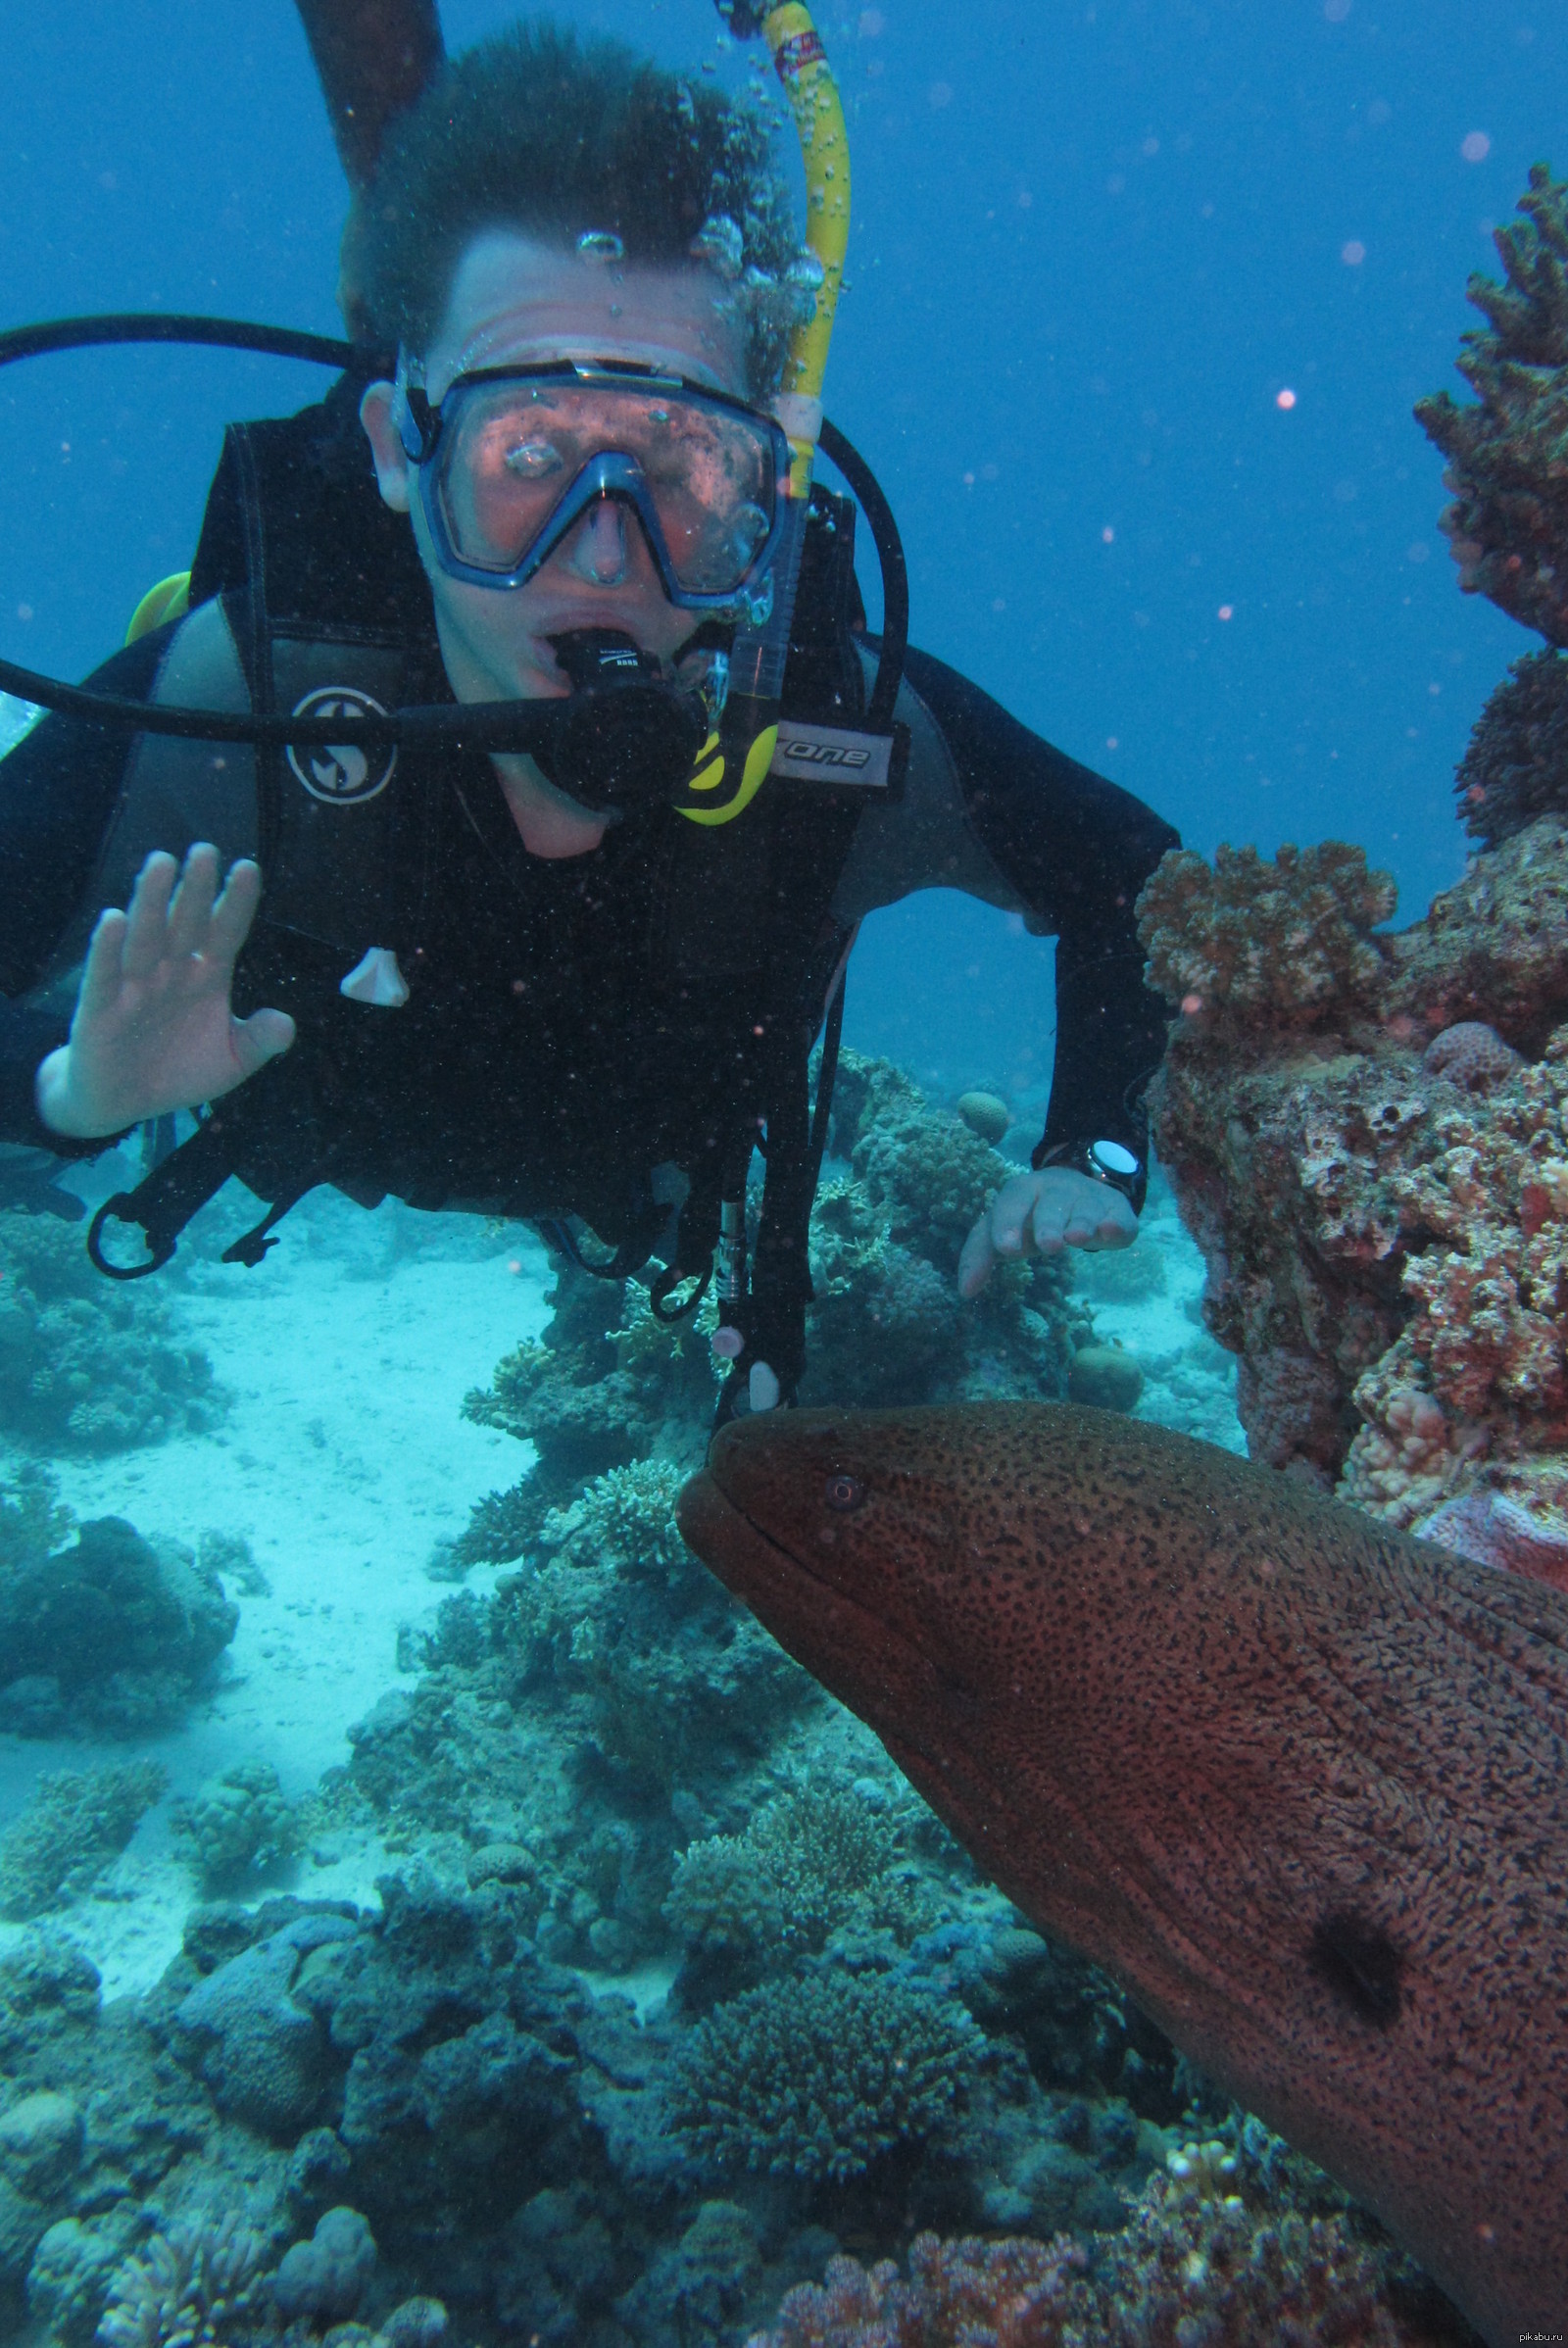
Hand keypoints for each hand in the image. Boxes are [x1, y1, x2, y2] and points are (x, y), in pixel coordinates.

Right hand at [35, 845, 294, 1139]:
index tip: (248, 868)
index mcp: (206, 977)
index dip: (236, 903)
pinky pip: (105, 973)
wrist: (124, 1102)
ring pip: (146, 938)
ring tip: (161, 864)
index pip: (225, 933)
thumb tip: (287, 1024)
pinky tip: (113, 919)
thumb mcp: (231, 1061)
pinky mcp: (101, 1007)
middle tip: (204, 850)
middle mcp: (171, 971)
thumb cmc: (179, 1070)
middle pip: (185, 924)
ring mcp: (135, 985)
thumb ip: (259, 1042)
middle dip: (195, 889)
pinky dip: (108, 948)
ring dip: (153, 902)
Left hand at [958, 1167, 1136, 1298]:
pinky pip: (1118, 1214)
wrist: (1075, 1189)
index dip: (1008, 1223)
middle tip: (1048, 1247)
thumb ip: (978, 1257)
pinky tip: (1112, 1231)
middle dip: (1049, 1223)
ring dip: (1082, 1222)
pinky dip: (1116, 1223)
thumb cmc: (1028, 1219)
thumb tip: (965, 1291)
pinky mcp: (1115, 1210)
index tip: (1006, 1249)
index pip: (1011, 1201)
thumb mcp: (1000, 1232)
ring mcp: (1088, 1197)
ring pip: (1085, 1207)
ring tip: (1077, 1239)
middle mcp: (1056, 1189)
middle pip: (1051, 1202)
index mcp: (1022, 1192)